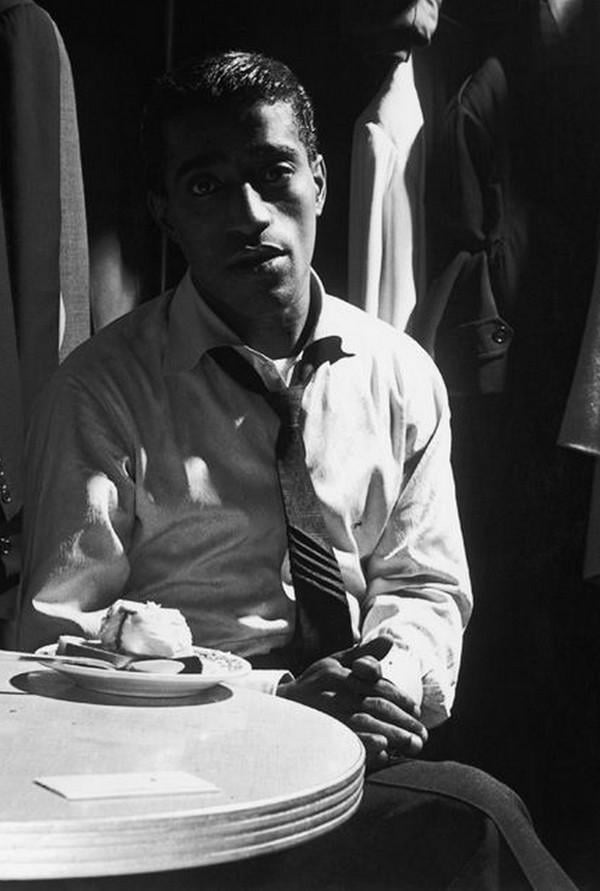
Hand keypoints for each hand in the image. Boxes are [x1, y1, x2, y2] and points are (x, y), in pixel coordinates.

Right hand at [277, 636, 427, 770]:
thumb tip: (389, 641)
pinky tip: (384, 751)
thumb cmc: (312, 683)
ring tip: (412, 745)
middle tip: (422, 735)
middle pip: (376, 705)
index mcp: (338, 673)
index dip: (400, 698)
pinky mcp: (320, 735)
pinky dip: (367, 744)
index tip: (415, 711)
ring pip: (366, 723)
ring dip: (393, 735)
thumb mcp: (334, 662)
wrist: (278, 708)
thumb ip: (363, 655)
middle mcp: (333, 692)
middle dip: (403, 720)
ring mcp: (326, 715)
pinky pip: (348, 740)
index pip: (377, 685)